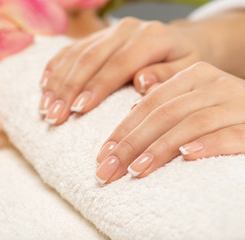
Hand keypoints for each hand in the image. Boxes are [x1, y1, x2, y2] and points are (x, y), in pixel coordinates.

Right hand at [39, 17, 209, 124]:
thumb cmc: (185, 62)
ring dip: (57, 82)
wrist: (181, 42)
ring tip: (45, 108)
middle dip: (68, 89)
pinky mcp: (98, 36)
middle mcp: (126, 30)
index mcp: (151, 37)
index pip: (118, 64)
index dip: (96, 87)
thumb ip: (166, 76)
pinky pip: (71, 49)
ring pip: (76, 54)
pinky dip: (55, 67)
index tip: (77, 110)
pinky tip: (44, 85)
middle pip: (90, 59)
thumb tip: (141, 82)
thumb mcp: (188, 70)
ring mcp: (109, 31)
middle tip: (53, 116)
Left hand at [95, 62, 244, 184]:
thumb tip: (131, 109)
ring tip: (136, 171)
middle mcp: (214, 84)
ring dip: (160, 149)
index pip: (149, 104)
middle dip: (131, 145)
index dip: (123, 130)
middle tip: (108, 171)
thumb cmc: (218, 115)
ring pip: (190, 124)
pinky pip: (230, 134)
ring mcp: (237, 103)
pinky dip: (207, 145)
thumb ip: (165, 104)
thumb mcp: (190, 104)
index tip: (103, 155)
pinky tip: (186, 157)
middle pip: (164, 114)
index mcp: (193, 76)